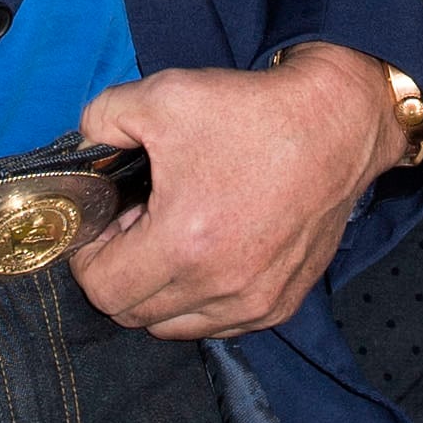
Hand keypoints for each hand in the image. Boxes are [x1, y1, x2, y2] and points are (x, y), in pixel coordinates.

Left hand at [68, 48, 407, 338]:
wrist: (336, 123)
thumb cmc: (252, 113)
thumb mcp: (162, 95)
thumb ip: (100, 121)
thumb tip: (85, 149)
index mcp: (183, 243)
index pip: (101, 288)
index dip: (90, 255)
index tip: (106, 223)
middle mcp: (220, 286)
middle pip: (132, 314)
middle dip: (121, 272)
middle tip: (136, 225)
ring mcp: (254, 302)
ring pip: (174, 327)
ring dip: (159, 292)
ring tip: (174, 239)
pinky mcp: (281, 303)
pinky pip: (218, 324)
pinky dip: (201, 300)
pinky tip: (210, 252)